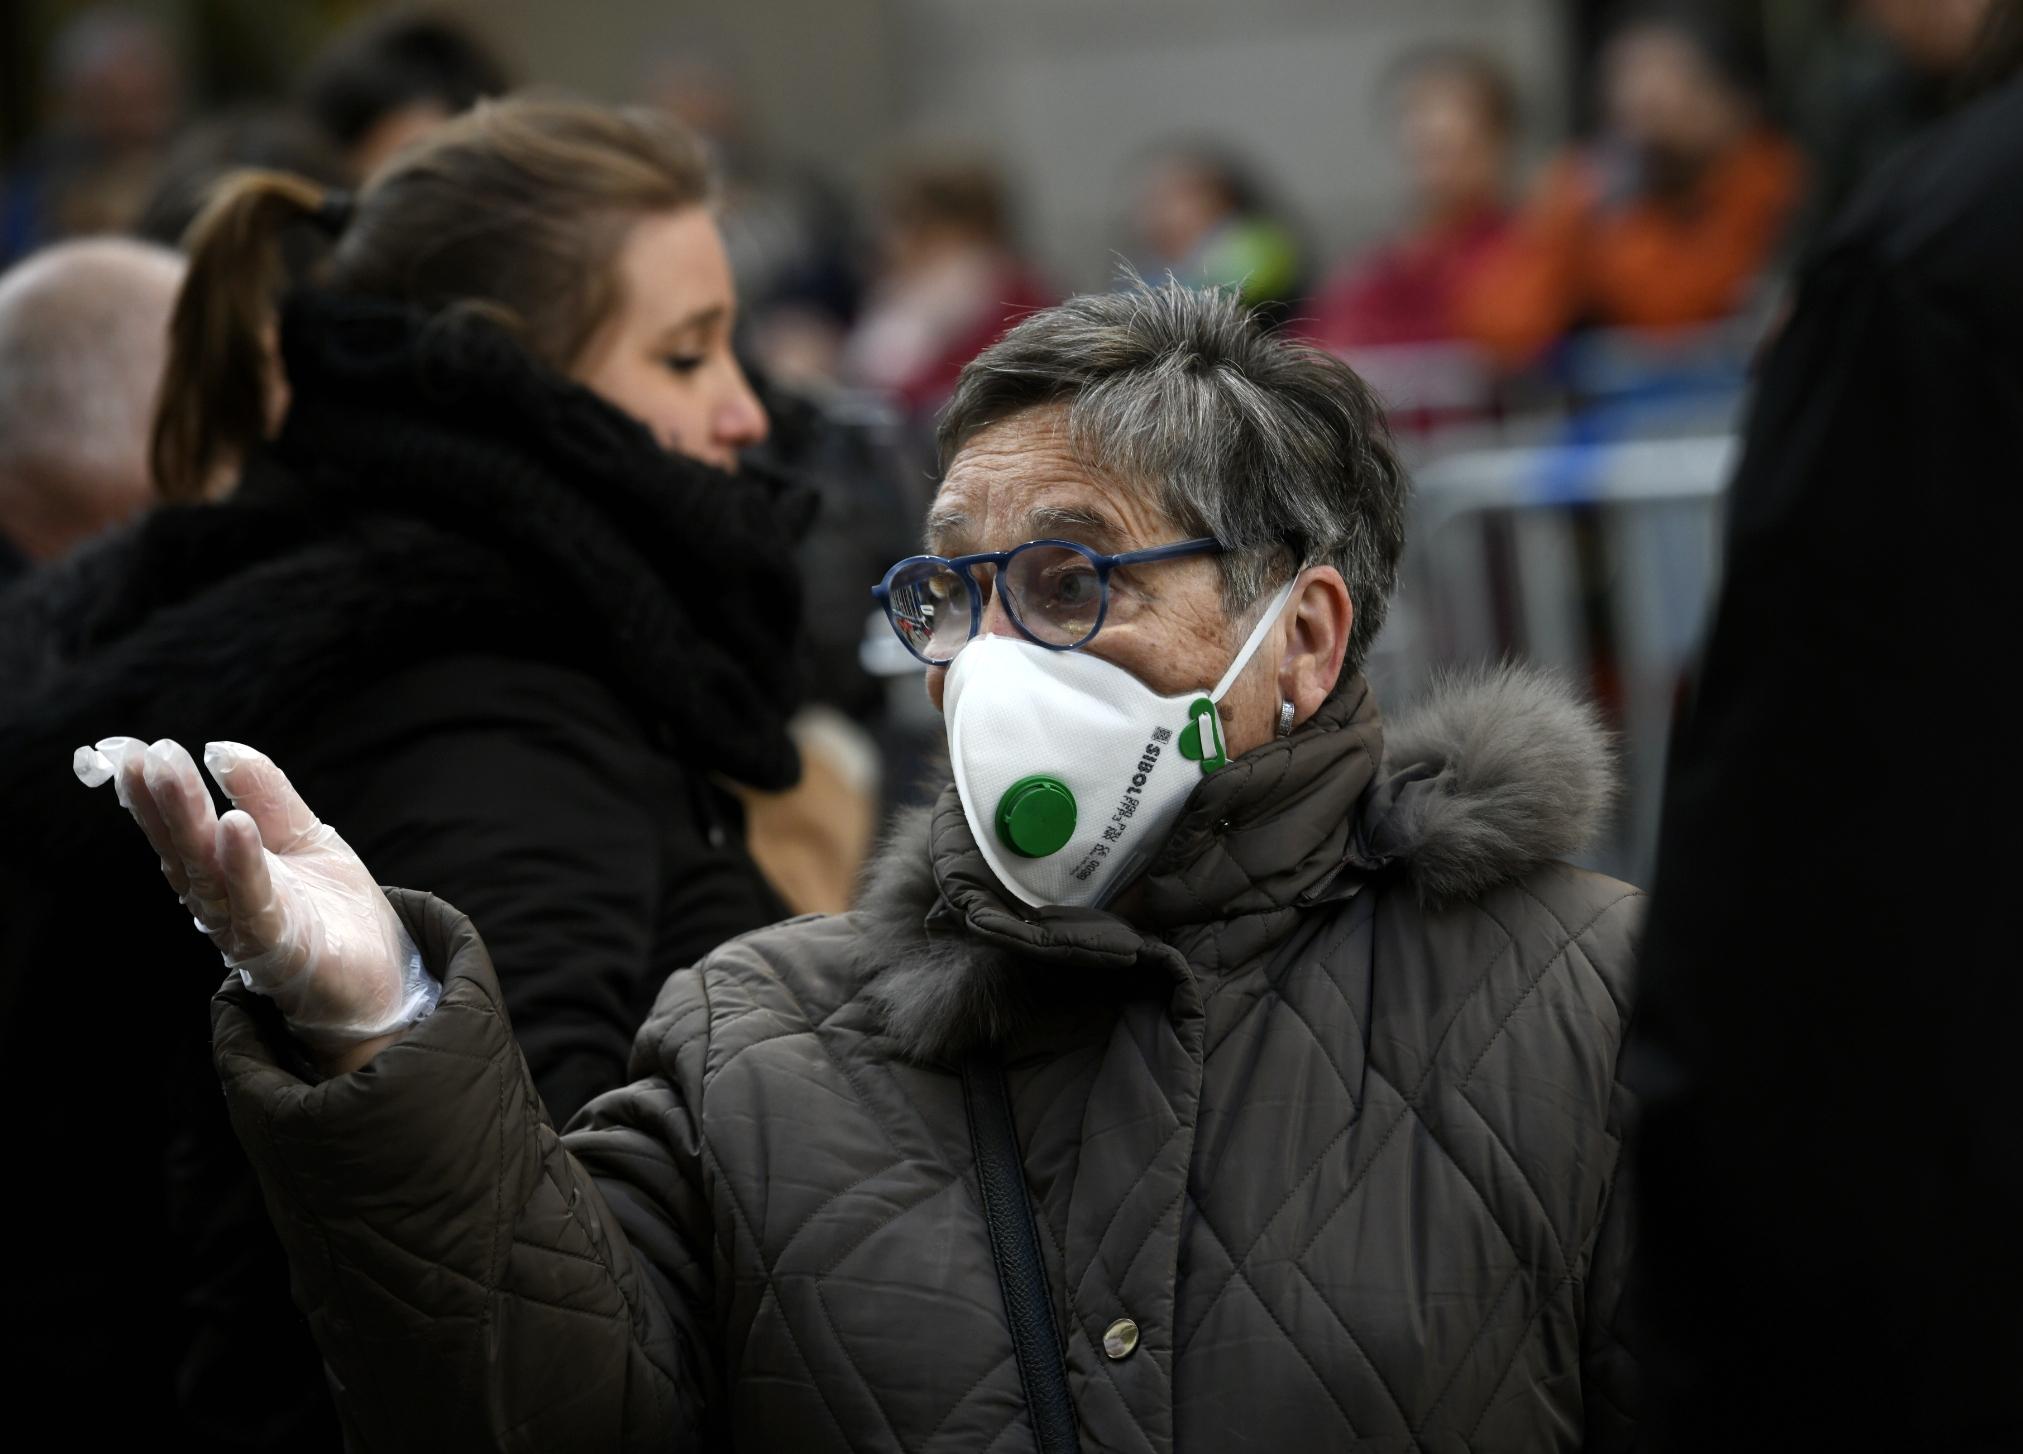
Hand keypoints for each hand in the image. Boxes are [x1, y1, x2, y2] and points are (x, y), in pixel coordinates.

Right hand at [75, 737, 437, 1062]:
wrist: (380, 976)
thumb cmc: (334, 910)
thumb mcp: (304, 837)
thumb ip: (266, 796)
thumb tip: (221, 748)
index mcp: (223, 874)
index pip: (180, 831)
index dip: (152, 794)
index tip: (131, 750)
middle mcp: (224, 902)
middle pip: (186, 849)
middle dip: (164, 801)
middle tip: (146, 756)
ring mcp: (248, 927)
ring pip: (208, 874)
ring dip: (188, 823)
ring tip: (172, 775)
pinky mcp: (281, 949)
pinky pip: (256, 906)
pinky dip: (242, 868)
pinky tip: (234, 827)